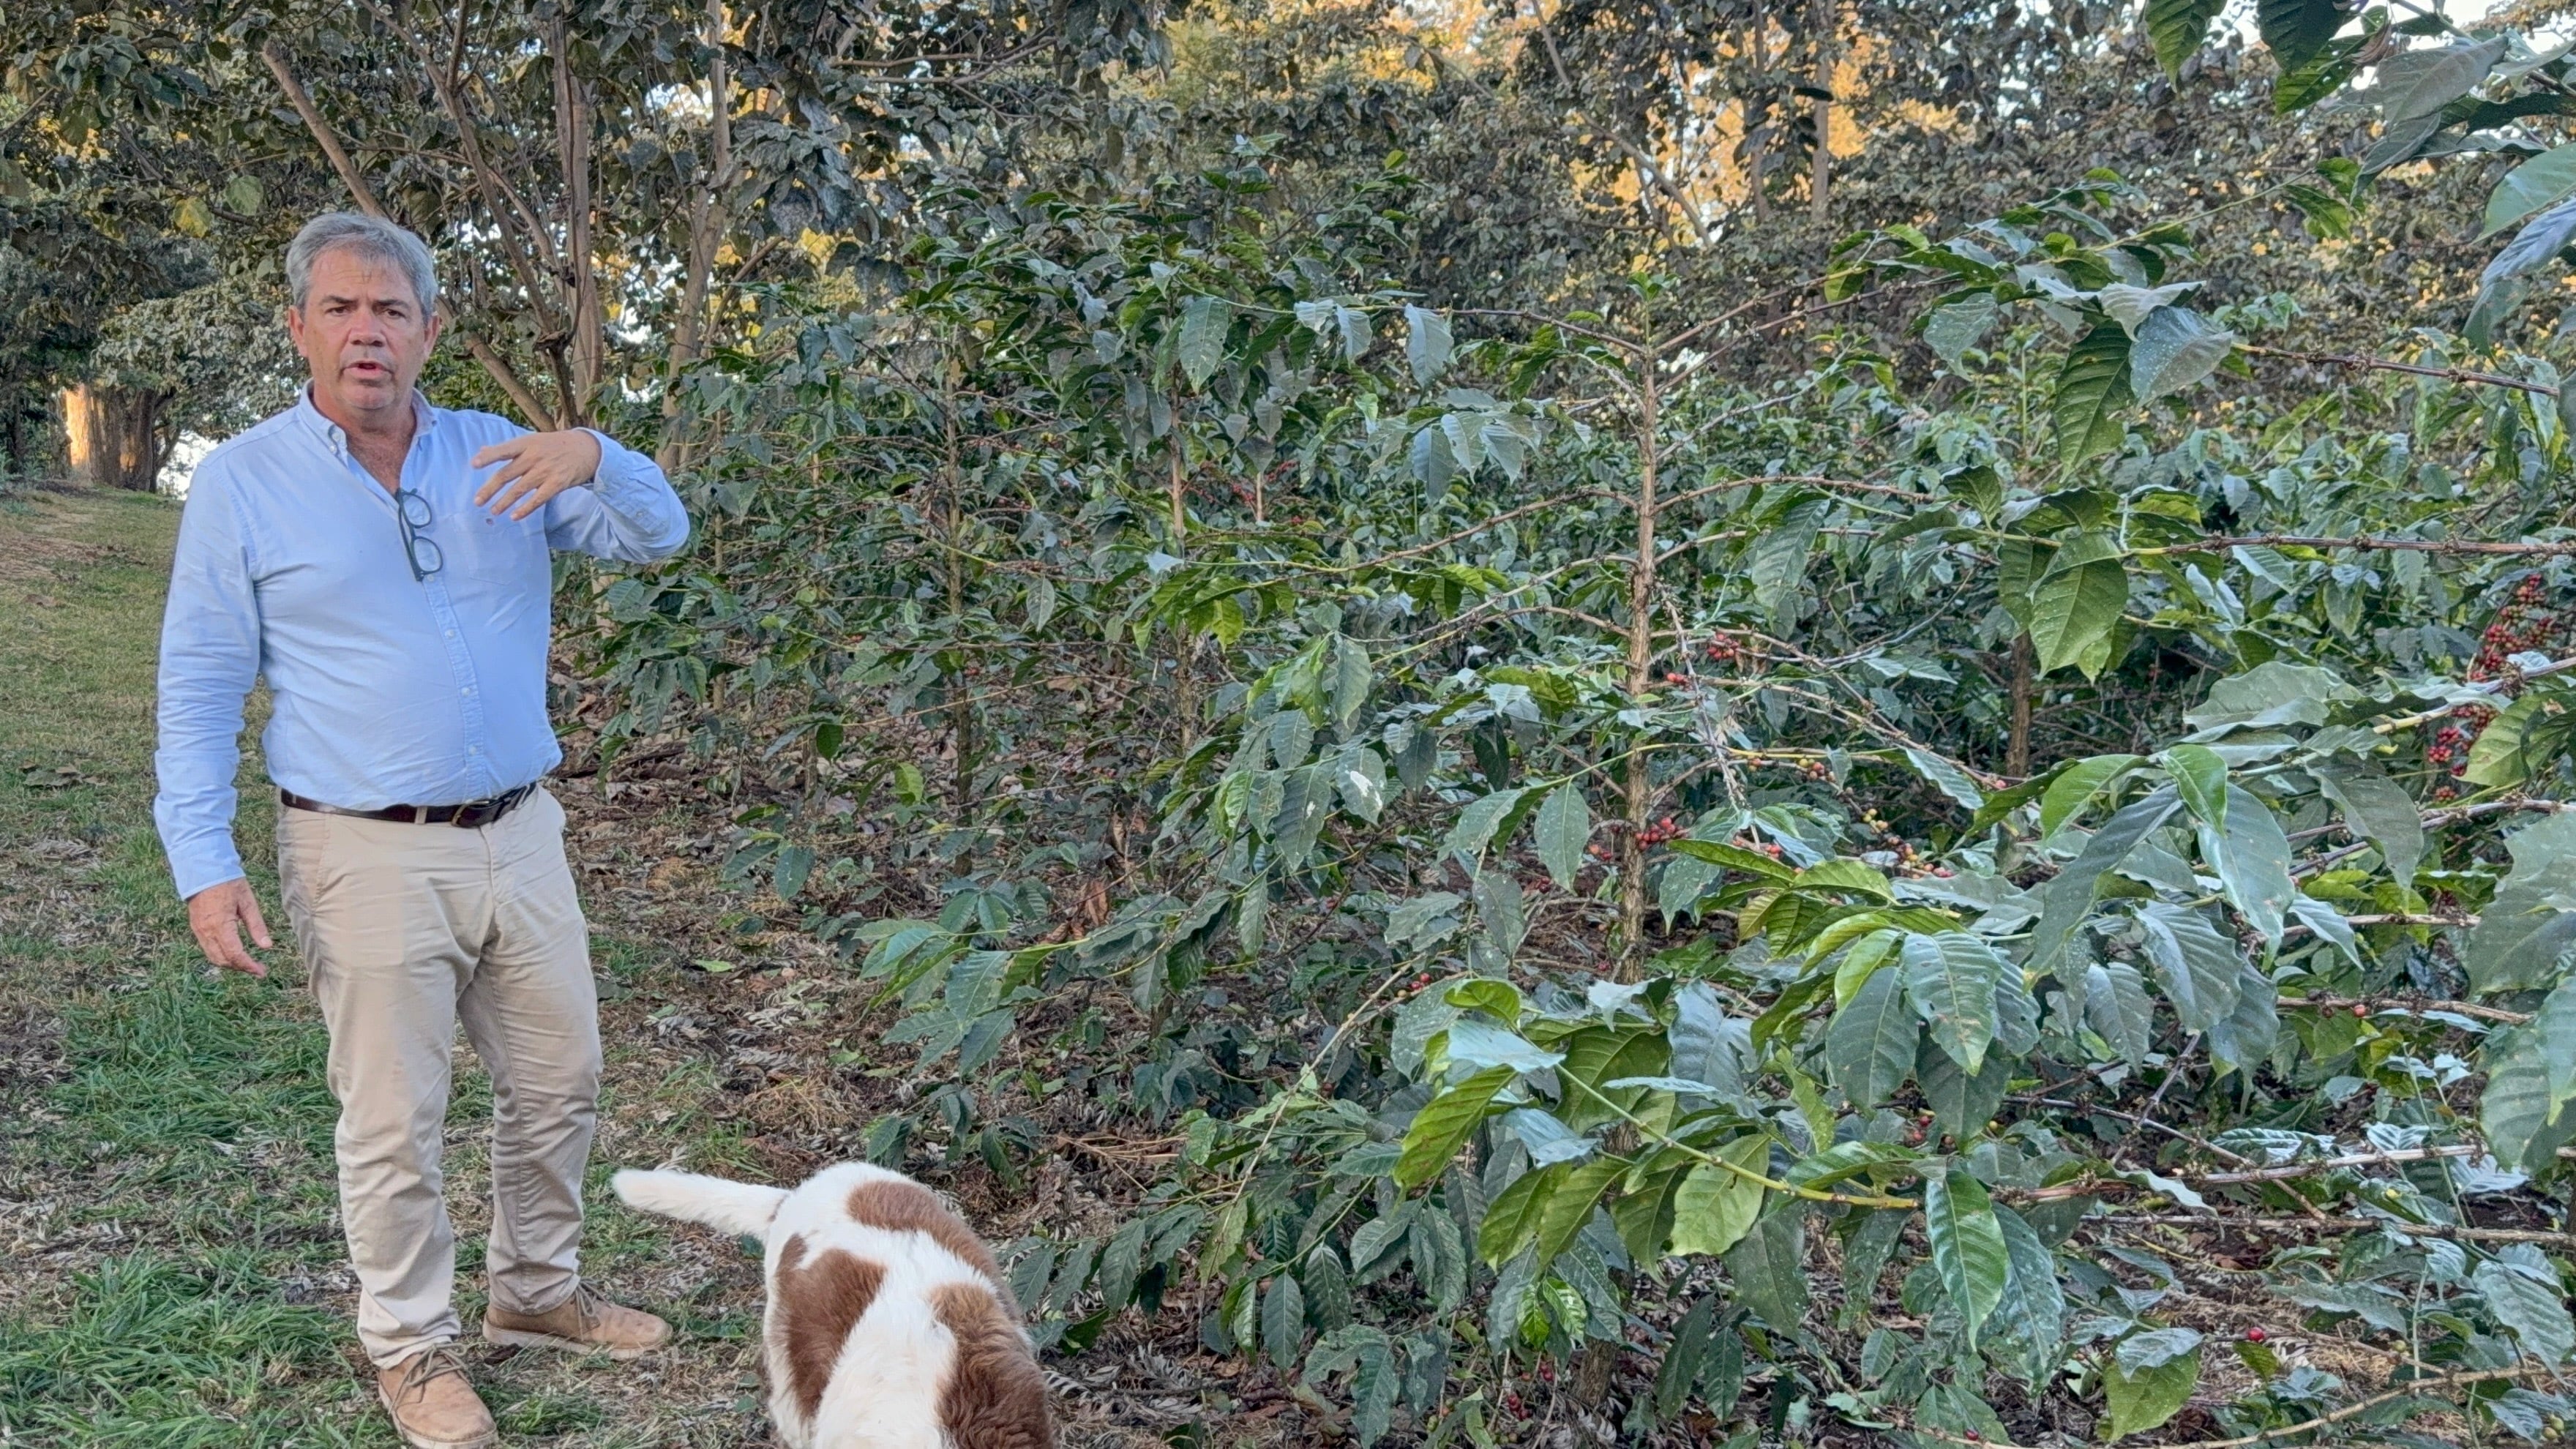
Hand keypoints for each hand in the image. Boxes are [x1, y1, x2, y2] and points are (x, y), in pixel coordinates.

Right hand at [187, 877, 273, 977]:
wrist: (203, 870)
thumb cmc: (228, 883)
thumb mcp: (248, 902)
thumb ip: (257, 926)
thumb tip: (267, 946)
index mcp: (220, 925)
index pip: (234, 954)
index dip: (248, 966)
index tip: (261, 972)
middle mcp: (206, 931)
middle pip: (223, 960)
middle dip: (241, 968)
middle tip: (258, 969)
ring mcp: (198, 930)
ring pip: (213, 957)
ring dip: (230, 964)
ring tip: (248, 963)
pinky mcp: (196, 928)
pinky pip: (208, 949)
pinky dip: (221, 955)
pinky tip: (234, 953)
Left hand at [471, 429, 603, 520]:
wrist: (586, 449)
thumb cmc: (555, 445)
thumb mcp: (532, 440)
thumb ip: (508, 448)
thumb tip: (482, 450)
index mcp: (526, 443)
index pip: (503, 450)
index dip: (488, 457)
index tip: (473, 465)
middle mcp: (534, 456)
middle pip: (506, 474)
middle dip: (490, 489)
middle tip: (477, 501)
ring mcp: (546, 471)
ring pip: (519, 489)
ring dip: (504, 502)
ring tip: (493, 511)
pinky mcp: (557, 484)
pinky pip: (538, 499)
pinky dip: (525, 509)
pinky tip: (514, 516)